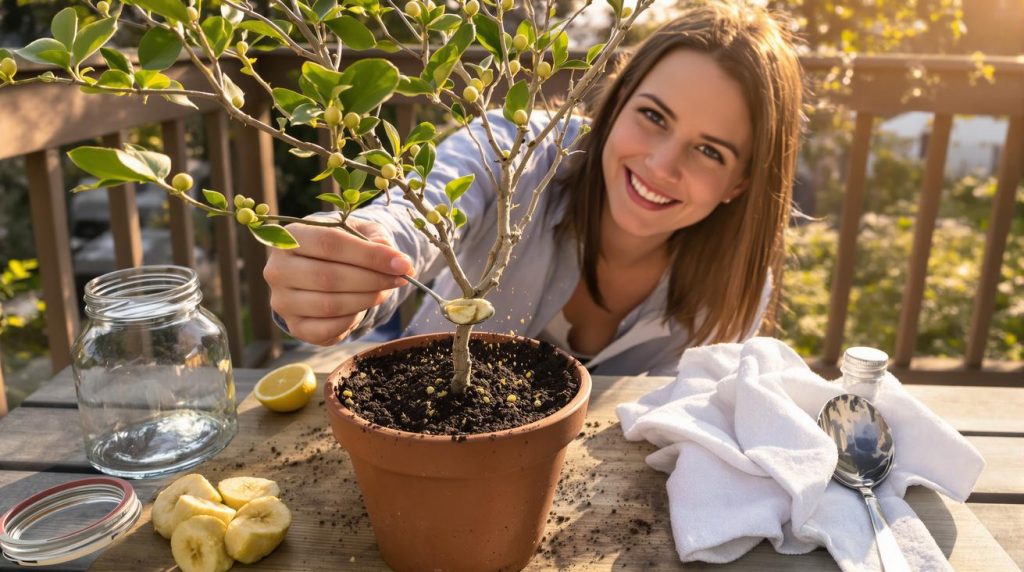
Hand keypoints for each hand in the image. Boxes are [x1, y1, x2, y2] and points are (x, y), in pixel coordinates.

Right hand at [264, 218, 413, 345]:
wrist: (318, 269)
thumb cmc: (341, 246)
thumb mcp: (358, 231)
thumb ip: (377, 240)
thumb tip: (398, 262)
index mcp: (290, 236)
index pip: (330, 242)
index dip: (369, 255)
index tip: (402, 264)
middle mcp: (278, 269)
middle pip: (329, 276)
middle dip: (372, 279)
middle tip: (400, 279)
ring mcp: (282, 300)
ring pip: (330, 305)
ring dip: (366, 299)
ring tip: (385, 291)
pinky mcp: (293, 326)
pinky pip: (327, 329)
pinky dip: (352, 320)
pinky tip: (362, 307)